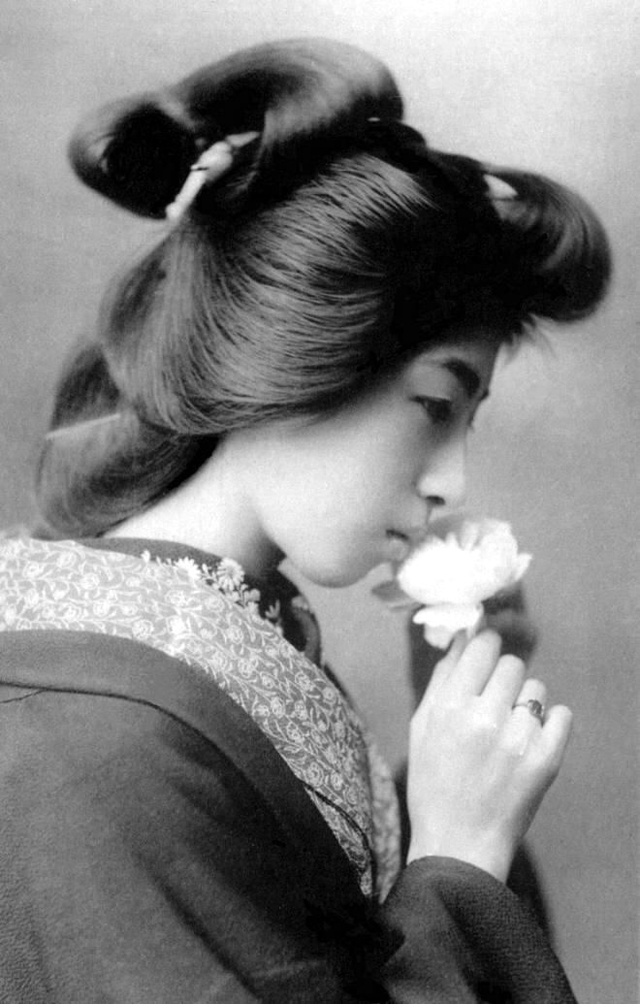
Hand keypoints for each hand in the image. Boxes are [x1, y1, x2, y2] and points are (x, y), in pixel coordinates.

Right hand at [406, 630, 571, 881]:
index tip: (485, 659)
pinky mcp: (547, 760)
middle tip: (493, 705)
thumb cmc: (433, 783)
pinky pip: (562, 714)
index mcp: (450, 706)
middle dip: (503, 680)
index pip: (482, 645)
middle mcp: (485, 718)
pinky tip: (530, 743)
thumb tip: (463, 636)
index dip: (485, 647)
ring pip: (536, 688)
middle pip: (512, 664)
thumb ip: (443, 678)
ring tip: (508, 734)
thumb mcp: (422, 727)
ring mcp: (519, 740)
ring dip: (524, 703)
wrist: (458, 845)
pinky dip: (550, 724)